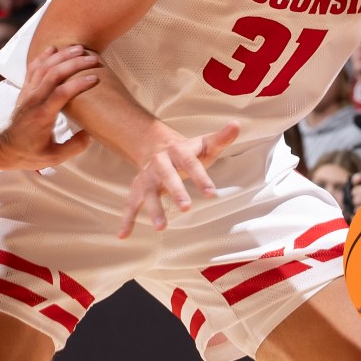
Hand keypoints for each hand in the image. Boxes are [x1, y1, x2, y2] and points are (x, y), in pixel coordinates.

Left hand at [0, 45, 99, 169]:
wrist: (4, 148)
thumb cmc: (29, 154)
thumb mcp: (53, 158)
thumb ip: (73, 147)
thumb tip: (91, 134)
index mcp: (42, 116)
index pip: (61, 93)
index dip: (78, 84)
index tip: (95, 78)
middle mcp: (33, 100)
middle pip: (53, 74)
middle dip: (74, 63)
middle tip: (93, 58)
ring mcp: (27, 93)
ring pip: (43, 67)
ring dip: (62, 56)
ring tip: (79, 48)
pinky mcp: (24, 90)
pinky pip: (32, 68)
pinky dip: (44, 56)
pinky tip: (54, 49)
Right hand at [117, 121, 240, 238]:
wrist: (156, 147)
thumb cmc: (188, 152)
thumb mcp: (205, 144)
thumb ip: (221, 138)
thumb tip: (237, 124)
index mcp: (178, 150)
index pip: (190, 163)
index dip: (201, 177)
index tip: (212, 193)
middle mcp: (159, 162)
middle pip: (167, 176)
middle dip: (176, 192)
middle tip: (187, 208)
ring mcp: (147, 176)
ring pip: (148, 192)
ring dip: (153, 209)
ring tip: (161, 227)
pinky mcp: (138, 188)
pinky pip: (131, 204)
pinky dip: (126, 220)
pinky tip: (123, 235)